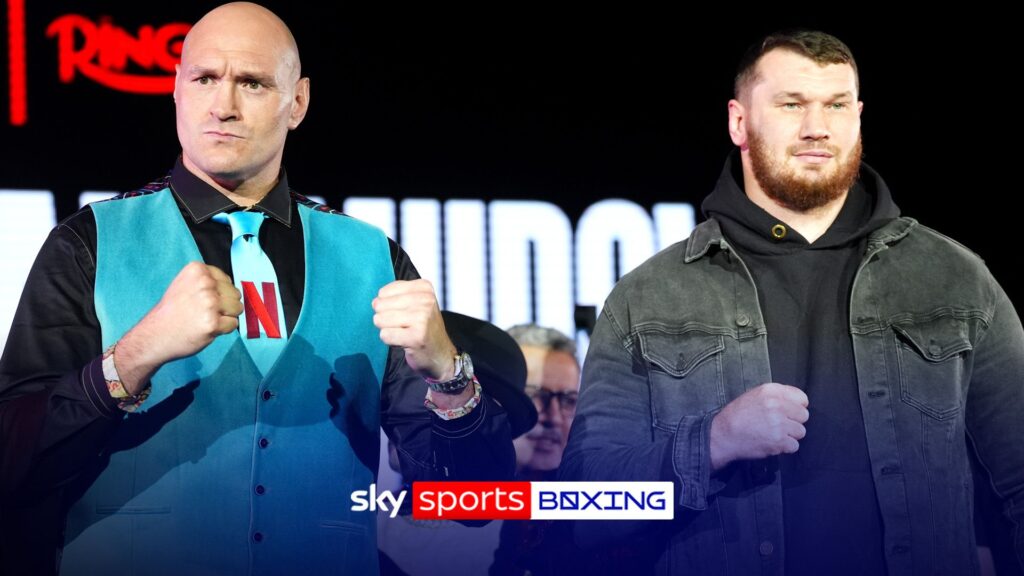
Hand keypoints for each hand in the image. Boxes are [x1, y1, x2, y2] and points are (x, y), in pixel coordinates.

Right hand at [116, 263, 241, 393]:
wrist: (154, 335)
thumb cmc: (173, 312)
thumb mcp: (185, 285)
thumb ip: (208, 281)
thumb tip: (235, 288)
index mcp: (197, 270)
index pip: (226, 280)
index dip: (218, 293)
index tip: (200, 300)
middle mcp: (204, 283)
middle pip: (235, 293)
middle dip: (225, 305)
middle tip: (202, 312)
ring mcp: (209, 303)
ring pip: (237, 308)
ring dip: (225, 317)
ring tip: (204, 319)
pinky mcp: (213, 322)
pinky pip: (233, 324)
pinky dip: (223, 329)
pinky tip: (205, 329)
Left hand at [372, 279, 456, 379]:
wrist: (440, 353)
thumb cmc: (423, 327)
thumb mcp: (415, 303)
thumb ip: (394, 296)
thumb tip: (375, 302)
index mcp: (424, 288)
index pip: (384, 292)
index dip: (387, 306)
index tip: (404, 313)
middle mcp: (425, 300)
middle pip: (380, 305)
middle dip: (385, 318)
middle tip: (403, 325)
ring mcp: (422, 318)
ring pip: (380, 320)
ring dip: (388, 329)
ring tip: (403, 333)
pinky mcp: (416, 336)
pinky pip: (385, 335)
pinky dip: (390, 340)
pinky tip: (404, 341)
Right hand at [709, 383, 808, 469]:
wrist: (724, 435)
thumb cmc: (737, 415)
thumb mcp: (754, 395)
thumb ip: (776, 396)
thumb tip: (798, 402)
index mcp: (771, 391)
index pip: (802, 398)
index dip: (796, 406)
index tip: (788, 412)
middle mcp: (777, 405)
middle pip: (804, 415)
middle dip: (794, 421)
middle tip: (780, 425)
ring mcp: (779, 424)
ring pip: (801, 431)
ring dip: (790, 435)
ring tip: (775, 434)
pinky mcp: (779, 441)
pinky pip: (794, 446)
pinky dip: (785, 447)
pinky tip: (773, 443)